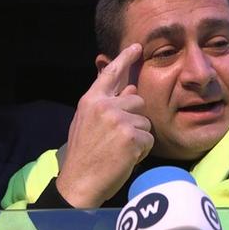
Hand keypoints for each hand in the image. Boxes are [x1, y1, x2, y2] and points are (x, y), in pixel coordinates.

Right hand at [56, 44, 152, 207]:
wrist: (79, 182)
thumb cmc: (84, 155)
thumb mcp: (88, 124)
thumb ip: (108, 105)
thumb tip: (131, 88)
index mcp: (91, 100)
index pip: (111, 74)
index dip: (125, 59)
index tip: (136, 47)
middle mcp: (104, 105)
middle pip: (137, 101)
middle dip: (134, 119)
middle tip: (117, 140)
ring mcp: (118, 119)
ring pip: (145, 122)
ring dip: (138, 137)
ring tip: (119, 150)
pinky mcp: (131, 135)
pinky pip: (149, 139)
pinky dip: (141, 152)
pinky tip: (125, 158)